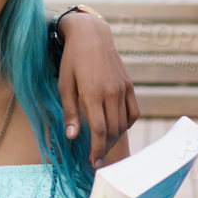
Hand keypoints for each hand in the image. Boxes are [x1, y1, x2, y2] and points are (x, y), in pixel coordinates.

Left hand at [56, 11, 137, 167]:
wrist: (92, 35)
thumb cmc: (72, 60)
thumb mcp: (64, 84)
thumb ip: (69, 112)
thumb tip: (72, 137)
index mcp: (92, 92)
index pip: (98, 130)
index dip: (96, 149)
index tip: (92, 162)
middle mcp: (111, 92)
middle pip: (112, 130)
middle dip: (104, 148)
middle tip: (97, 159)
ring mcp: (122, 89)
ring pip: (123, 124)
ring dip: (114, 139)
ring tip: (103, 146)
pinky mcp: (129, 85)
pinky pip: (133, 112)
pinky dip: (126, 124)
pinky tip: (116, 128)